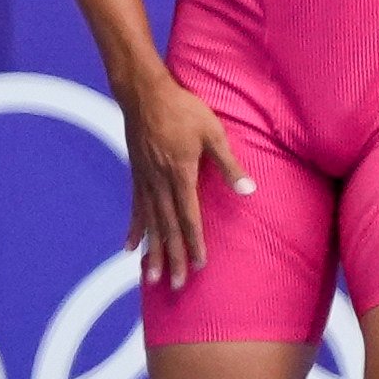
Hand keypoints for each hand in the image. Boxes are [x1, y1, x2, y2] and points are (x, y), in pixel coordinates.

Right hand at [118, 67, 250, 292]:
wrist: (144, 93)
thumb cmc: (184, 109)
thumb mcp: (213, 132)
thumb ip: (228, 163)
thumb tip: (248, 189)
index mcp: (180, 174)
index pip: (189, 216)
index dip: (194, 242)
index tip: (198, 265)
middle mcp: (159, 183)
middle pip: (167, 228)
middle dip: (173, 257)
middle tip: (175, 284)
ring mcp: (144, 180)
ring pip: (150, 224)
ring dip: (152, 252)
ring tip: (151, 277)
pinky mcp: (136, 175)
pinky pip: (135, 209)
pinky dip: (135, 230)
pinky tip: (130, 249)